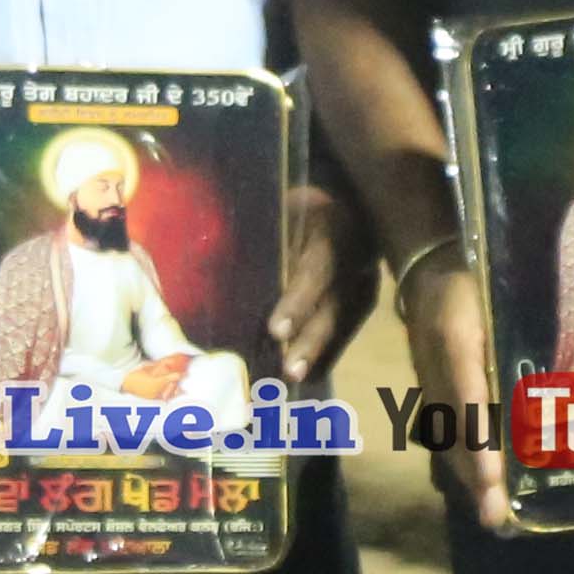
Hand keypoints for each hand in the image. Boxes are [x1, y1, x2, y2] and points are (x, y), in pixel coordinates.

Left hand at [268, 183, 374, 386]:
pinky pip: (346, 327)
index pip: (317, 269)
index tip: (276, 330)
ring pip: (345, 321)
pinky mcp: (364, 297)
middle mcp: (354, 258)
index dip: (298, 302)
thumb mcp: (282, 202)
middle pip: (336, 305)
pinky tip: (308, 375)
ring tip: (296, 381)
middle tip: (289, 370)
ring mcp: (364, 280)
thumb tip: (209, 252)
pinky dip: (327, 352)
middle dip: (312, 340)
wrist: (343, 192)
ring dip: (320, 353)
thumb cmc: (298, 198)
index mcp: (333, 228)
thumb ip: (257, 228)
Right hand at [404, 251, 513, 533]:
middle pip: (453, 430)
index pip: (468, 399)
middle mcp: (436, 367)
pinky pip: (443, 431)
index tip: (492, 480)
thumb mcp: (501, 298)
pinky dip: (461, 460)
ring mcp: (428, 381)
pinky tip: (479, 483)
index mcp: (456, 339)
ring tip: (492, 514)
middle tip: (496, 519)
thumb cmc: (479, 278)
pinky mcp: (428, 388)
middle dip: (475, 476)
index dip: (480, 442)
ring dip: (468, 476)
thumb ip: (525, 336)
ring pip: (446, 437)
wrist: (429, 269)